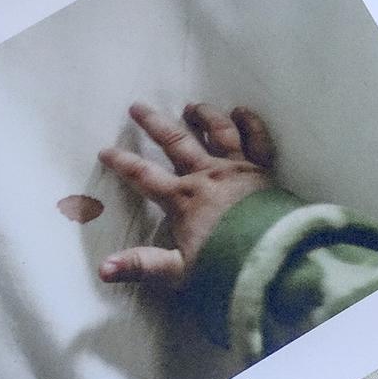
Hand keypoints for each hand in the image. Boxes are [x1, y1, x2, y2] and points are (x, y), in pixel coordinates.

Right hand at [96, 102, 277, 285]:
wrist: (274, 259)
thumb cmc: (226, 266)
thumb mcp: (179, 272)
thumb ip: (142, 266)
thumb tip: (103, 269)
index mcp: (183, 198)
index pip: (144, 175)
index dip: (122, 162)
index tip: (105, 150)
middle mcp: (207, 174)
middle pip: (175, 140)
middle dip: (153, 123)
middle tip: (137, 106)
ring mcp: (236, 167)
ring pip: (217, 130)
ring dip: (202, 115)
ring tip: (191, 106)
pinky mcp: (262, 169)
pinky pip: (257, 139)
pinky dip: (250, 122)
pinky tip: (241, 111)